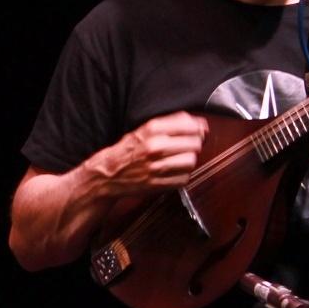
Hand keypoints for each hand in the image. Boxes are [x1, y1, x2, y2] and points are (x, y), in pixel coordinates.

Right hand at [91, 112, 208, 194]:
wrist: (106, 174)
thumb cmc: (126, 151)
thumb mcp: (144, 129)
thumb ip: (172, 124)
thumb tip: (202, 126)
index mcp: (152, 129)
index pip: (190, 125)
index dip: (198, 129)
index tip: (197, 133)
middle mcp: (155, 146)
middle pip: (195, 143)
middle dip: (193, 146)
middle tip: (184, 148)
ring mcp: (156, 166)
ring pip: (191, 161)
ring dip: (187, 162)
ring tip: (176, 161)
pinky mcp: (158, 183)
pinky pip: (184, 178)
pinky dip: (181, 176)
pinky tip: (170, 172)